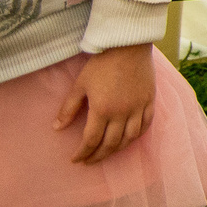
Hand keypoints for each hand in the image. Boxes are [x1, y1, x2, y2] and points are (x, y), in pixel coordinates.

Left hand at [56, 45, 156, 164]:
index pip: (92, 140)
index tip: (76, 159)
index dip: (83, 153)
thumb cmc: (101, 64)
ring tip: (108, 152)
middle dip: (99, 155)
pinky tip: (129, 138)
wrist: (128, 45)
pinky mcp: (149, 100)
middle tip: (90, 160)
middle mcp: (122, 113)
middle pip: (111, 143)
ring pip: (130, 138)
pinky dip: (137, 135)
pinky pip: (146, 124)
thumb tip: (57, 128)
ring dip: (118, 149)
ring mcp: (138, 107)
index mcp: (102, 109)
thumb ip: (68, 108)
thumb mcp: (80, 85)